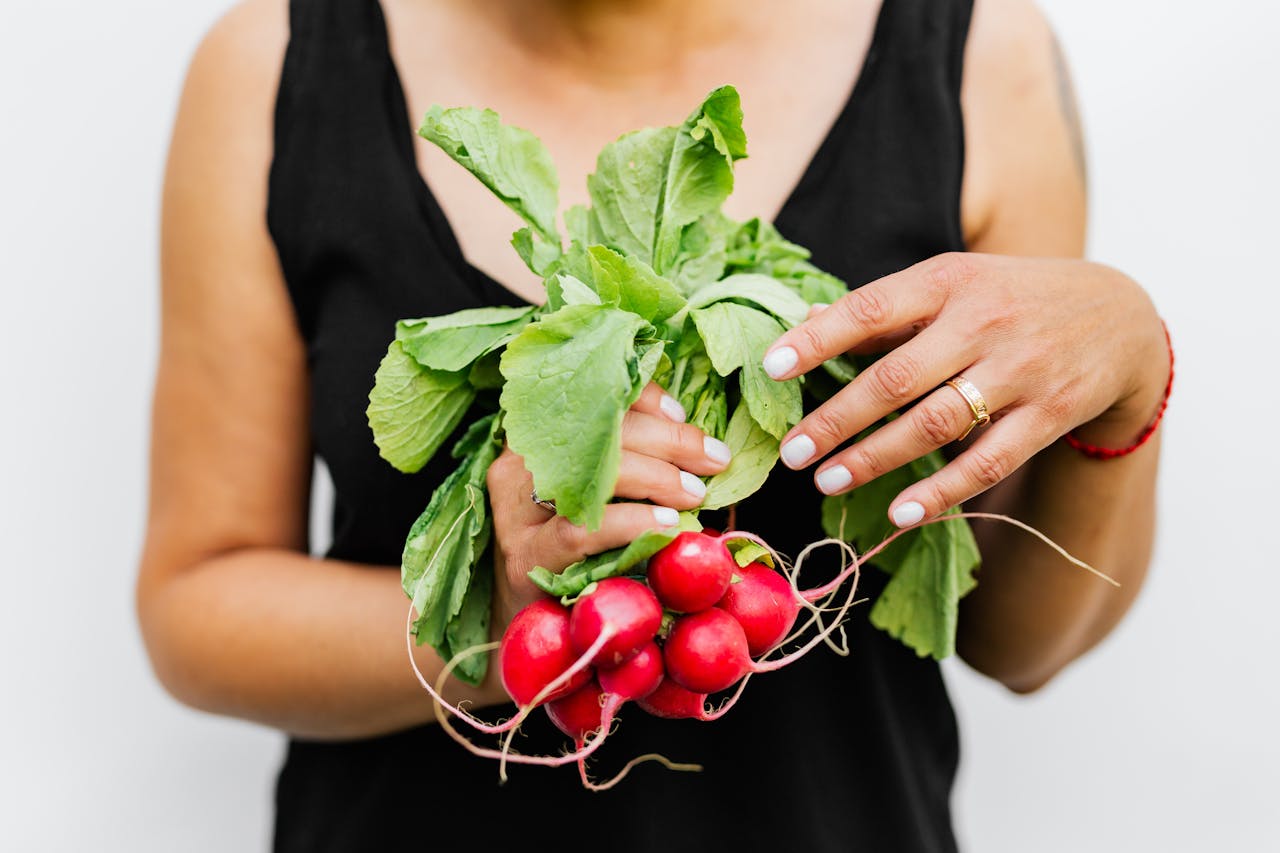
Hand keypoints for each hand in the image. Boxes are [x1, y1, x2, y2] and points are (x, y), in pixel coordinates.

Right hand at [487, 383, 732, 624]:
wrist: (529, 626)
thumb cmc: (580, 556)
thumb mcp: (605, 500)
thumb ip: (636, 467)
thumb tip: (701, 447)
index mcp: (537, 442)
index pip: (590, 400)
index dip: (641, 400)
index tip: (681, 414)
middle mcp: (519, 467)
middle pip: (597, 433)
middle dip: (667, 440)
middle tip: (712, 459)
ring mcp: (516, 513)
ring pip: (590, 476)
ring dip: (655, 478)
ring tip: (694, 493)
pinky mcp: (526, 557)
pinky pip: (581, 529)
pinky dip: (632, 523)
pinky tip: (666, 526)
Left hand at [761, 253, 1167, 526]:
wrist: (1121, 315)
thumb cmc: (1010, 298)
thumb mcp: (953, 283)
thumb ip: (885, 309)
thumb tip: (804, 321)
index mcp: (947, 280)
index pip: (871, 308)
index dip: (818, 339)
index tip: (771, 368)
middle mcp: (982, 322)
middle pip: (896, 378)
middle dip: (836, 419)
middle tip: (791, 452)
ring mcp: (1019, 370)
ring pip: (935, 424)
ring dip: (875, 458)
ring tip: (827, 481)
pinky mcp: (1048, 414)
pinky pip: (988, 462)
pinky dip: (943, 492)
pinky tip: (901, 514)